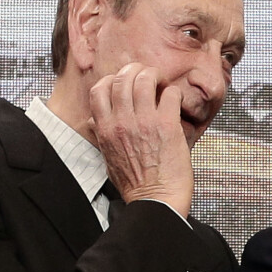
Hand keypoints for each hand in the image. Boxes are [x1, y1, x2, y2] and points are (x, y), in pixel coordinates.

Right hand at [89, 63, 193, 217]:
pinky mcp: (167, 125)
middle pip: (123, 78)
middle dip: (136, 71)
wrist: (156, 200)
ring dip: (156, 77)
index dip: (112, 79)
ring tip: (162, 84)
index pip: (99, 89)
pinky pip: (171, 94)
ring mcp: (144, 122)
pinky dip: (174, 93)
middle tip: (148, 76)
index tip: (123, 82)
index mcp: (106, 129)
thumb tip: (95, 123)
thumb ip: (103, 136)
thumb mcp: (108, 158)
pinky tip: (176, 102)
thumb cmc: (135, 184)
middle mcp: (122, 122)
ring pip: (145, 79)